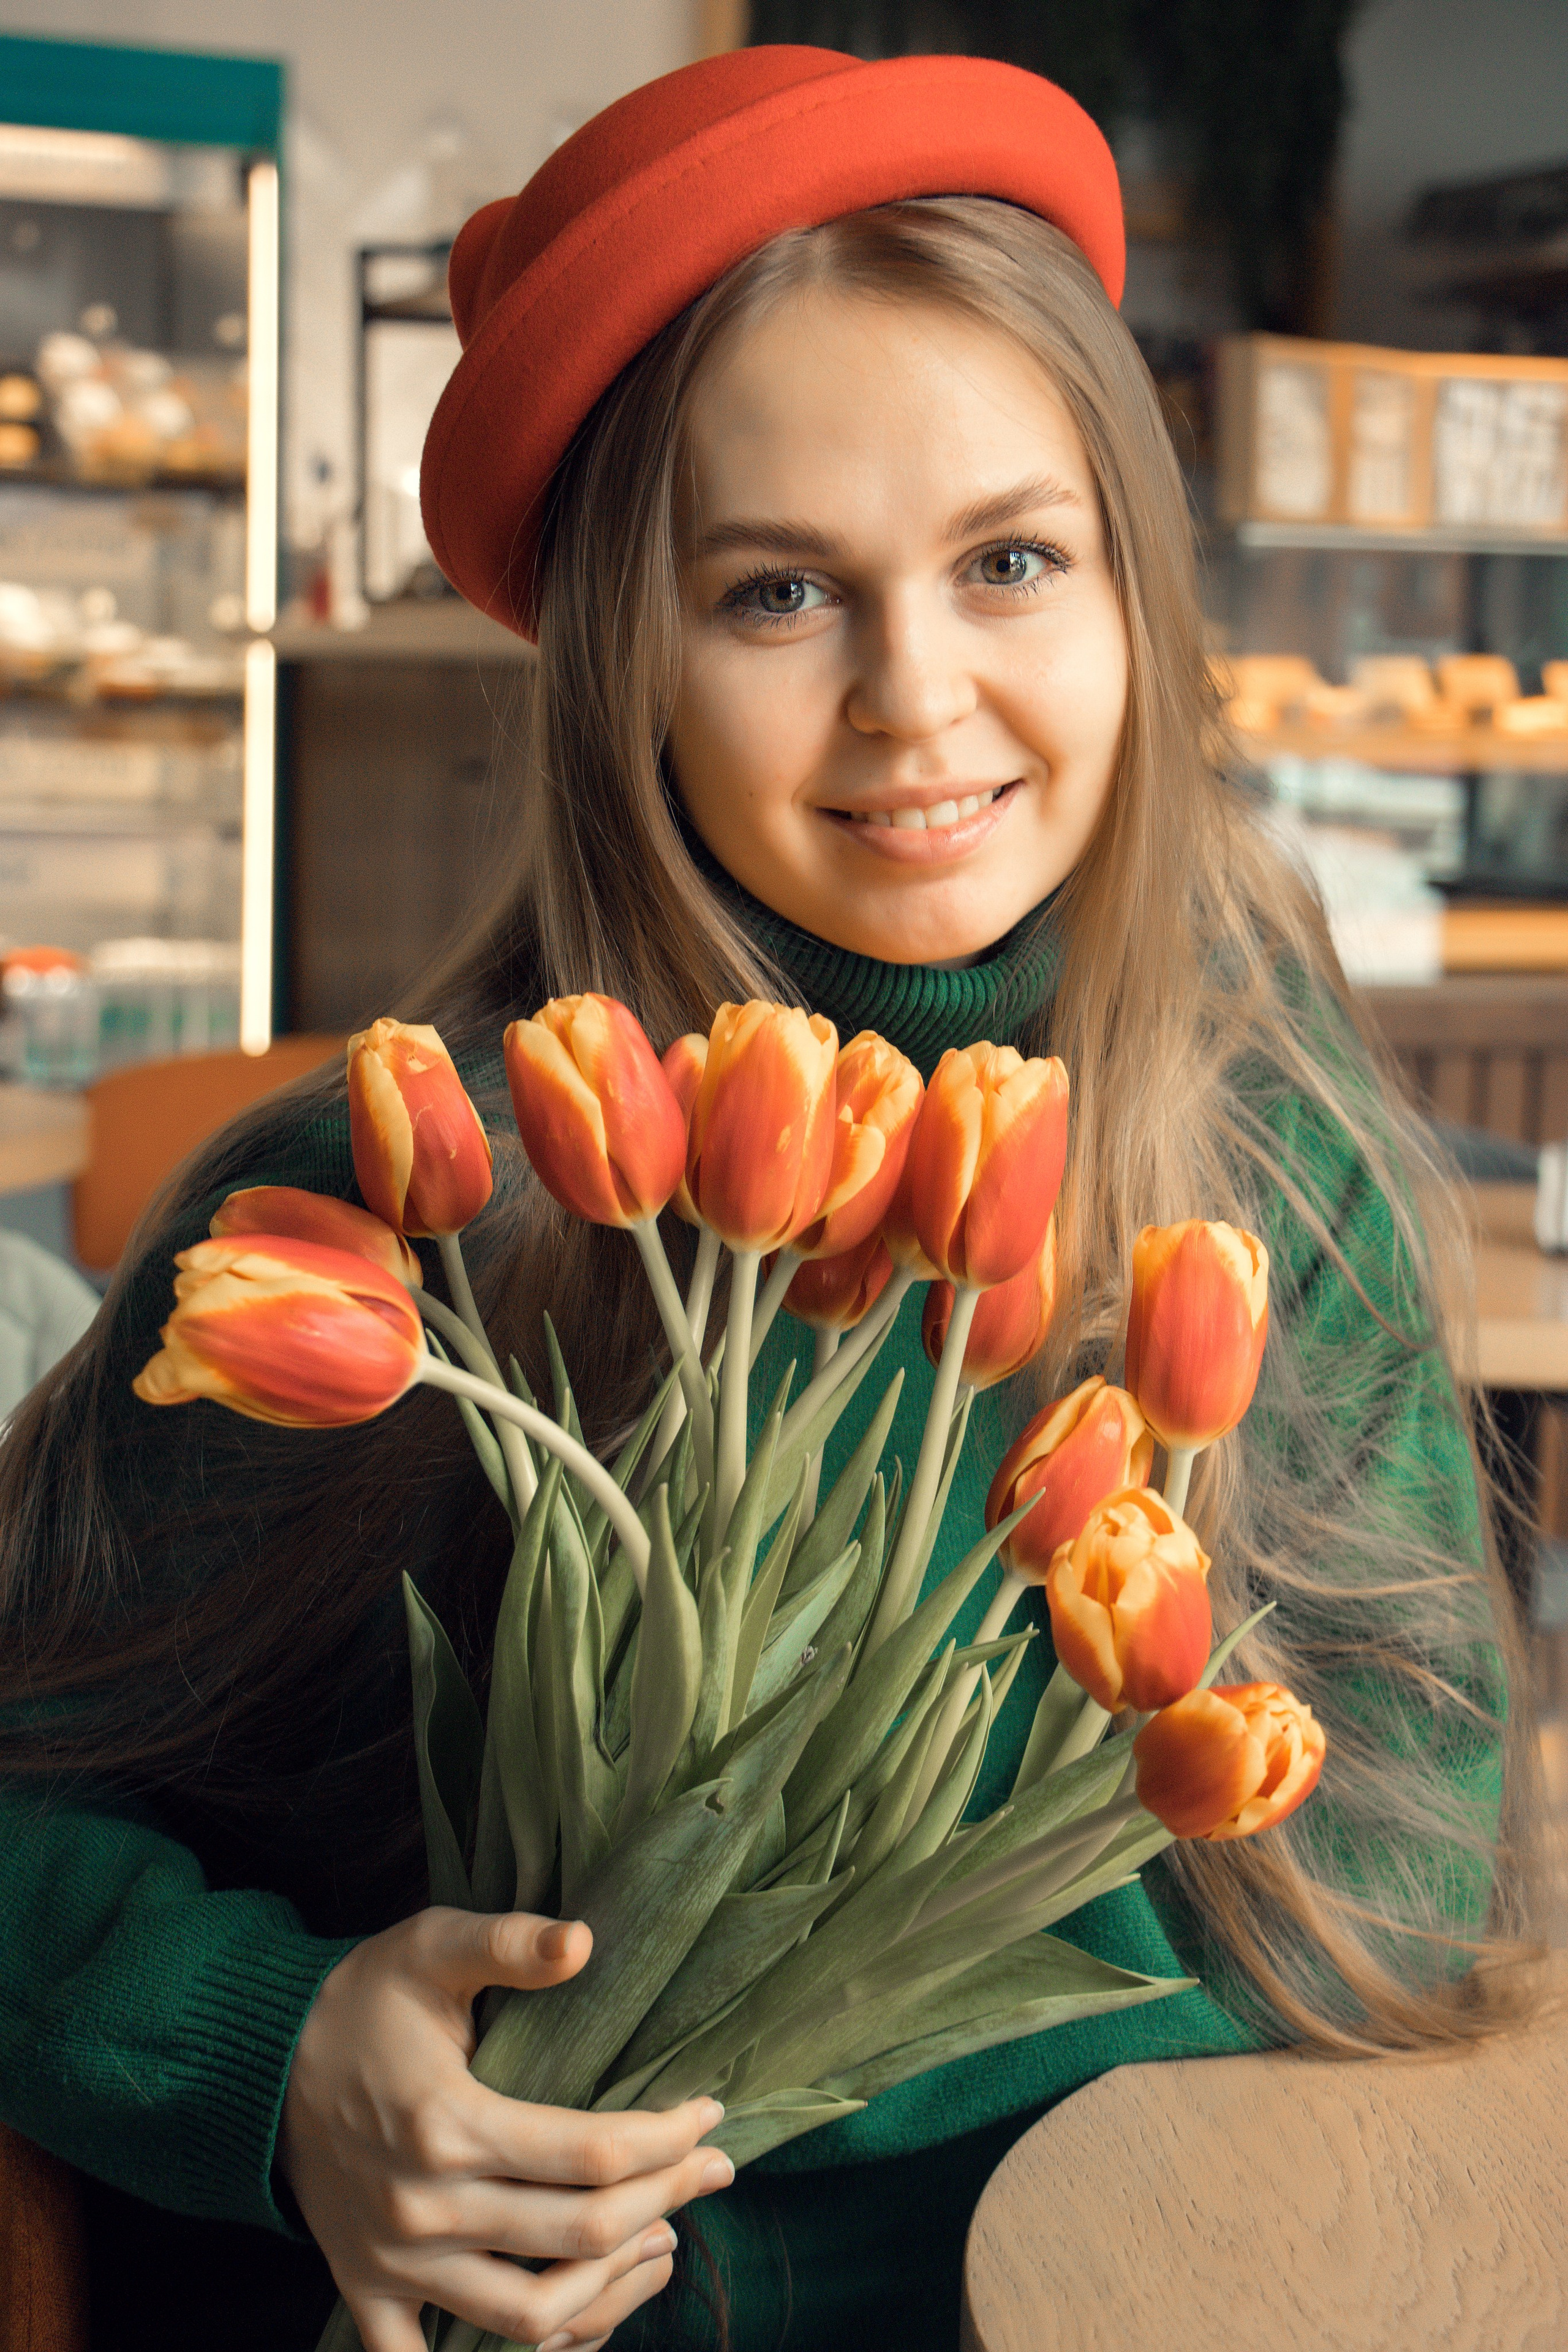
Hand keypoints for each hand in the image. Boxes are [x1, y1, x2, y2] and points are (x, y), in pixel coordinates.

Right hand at [279, 1907, 732, 2351]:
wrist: (255, 2064)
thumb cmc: (361, 1998)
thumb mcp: (430, 1946)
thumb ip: (508, 1942)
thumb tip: (585, 1941)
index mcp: (448, 2123)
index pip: (592, 2154)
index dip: (667, 2139)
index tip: (710, 2115)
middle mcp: (424, 2207)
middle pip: (578, 2234)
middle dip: (666, 2201)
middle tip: (713, 2171)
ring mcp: (393, 2262)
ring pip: (528, 2319)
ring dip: (611, 2291)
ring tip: (663, 2244)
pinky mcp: (366, 2292)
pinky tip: (572, 2328)